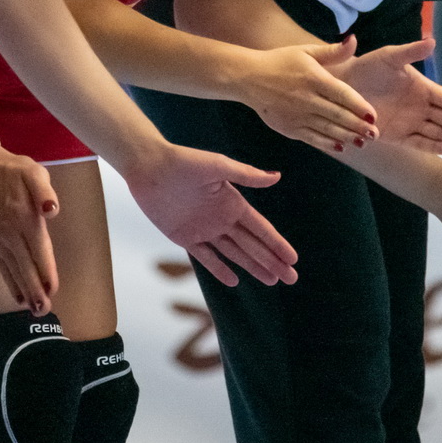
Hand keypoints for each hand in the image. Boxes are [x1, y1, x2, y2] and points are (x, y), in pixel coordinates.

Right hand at [0, 145, 61, 314]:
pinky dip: (10, 282)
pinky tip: (18, 298)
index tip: (52, 289)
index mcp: (24, 216)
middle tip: (44, 310)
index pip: (38, 247)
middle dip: (35, 288)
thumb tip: (51, 211)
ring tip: (35, 310)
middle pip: (24, 265)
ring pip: (13, 269)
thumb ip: (44, 191)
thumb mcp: (34, 172)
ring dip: (24, 290)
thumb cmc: (14, 172)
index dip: (45, 269)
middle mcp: (10, 232)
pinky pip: (2, 266)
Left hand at [122, 145, 297, 287]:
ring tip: (272, 281)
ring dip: (253, 267)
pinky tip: (234, 281)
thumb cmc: (183, 161)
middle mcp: (222, 218)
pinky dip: (220, 269)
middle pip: (252, 245)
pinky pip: (206, 257)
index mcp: (233, 202)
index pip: (261, 228)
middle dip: (272, 261)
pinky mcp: (184, 237)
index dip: (277, 244)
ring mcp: (204, 229)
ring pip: (234, 253)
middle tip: (291, 278)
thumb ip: (246, 175)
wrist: (148, 166)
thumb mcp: (217, 166)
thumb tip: (277, 177)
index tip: (293, 259)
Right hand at [234, 39, 379, 152]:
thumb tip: (354, 40)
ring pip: (326, 129)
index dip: (358, 106)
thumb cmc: (281, 62)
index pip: (341, 94)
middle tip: (374, 134)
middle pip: (336, 115)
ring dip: (346, 137)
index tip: (373, 116)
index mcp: (313, 77)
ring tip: (362, 143)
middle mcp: (306, 98)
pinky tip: (341, 147)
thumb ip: (332, 51)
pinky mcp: (289, 128)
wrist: (248, 77)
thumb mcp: (306, 51)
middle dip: (357, 126)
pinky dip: (327, 144)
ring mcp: (296, 115)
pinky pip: (312, 138)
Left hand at [325, 38, 441, 153]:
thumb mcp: (389, 57)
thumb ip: (411, 51)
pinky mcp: (397, 135)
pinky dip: (436, 146)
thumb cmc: (366, 67)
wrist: (342, 85)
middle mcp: (420, 107)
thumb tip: (432, 41)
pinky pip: (420, 142)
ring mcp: (410, 122)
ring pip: (440, 132)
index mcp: (423, 87)